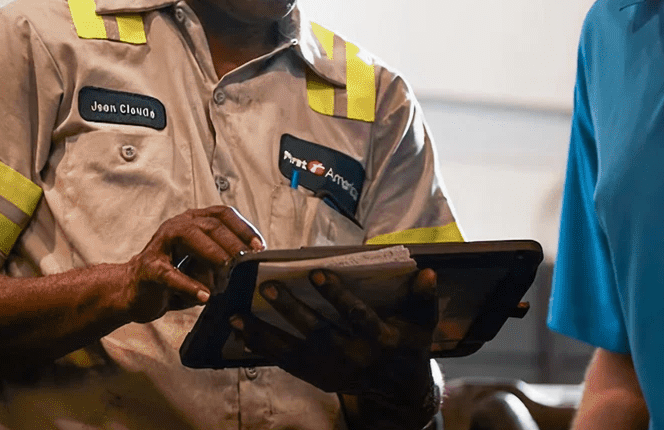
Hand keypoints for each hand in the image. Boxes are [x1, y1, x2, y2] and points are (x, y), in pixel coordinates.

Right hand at [120, 205, 264, 322]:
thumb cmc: (172, 277)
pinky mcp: (149, 268)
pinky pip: (170, 274)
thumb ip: (222, 262)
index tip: (260, 247)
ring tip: (228, 268)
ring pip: (189, 237)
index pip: (222, 215)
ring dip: (212, 252)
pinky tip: (204, 296)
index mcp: (192, 223)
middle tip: (247, 259)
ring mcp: (161, 245)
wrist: (133, 291)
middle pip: (210, 224)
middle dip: (232, 241)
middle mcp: (177, 227)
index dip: (243, 228)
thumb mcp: (202, 267)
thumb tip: (249, 267)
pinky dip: (189, 285)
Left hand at [230, 268, 439, 423]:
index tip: (317, 273)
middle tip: (267, 287)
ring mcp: (332, 371)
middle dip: (292, 310)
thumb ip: (424, 298)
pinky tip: (239, 331)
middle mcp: (353, 358)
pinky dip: (261, 347)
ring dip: (263, 333)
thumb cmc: (409, 345)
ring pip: (293, 352)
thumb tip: (426, 271)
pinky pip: (285, 363)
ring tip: (237, 314)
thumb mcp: (422, 324)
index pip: (356, 316)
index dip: (337, 295)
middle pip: (318, 333)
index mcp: (380, 341)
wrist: (400, 392)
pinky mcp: (317, 377)